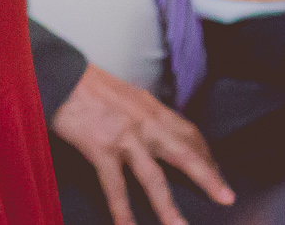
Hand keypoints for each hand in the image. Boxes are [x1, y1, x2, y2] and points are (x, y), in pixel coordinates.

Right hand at [50, 65, 234, 224]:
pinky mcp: (101, 148)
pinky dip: (122, 212)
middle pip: (184, 151)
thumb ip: (143, 114)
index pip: (188, 132)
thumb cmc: (87, 84)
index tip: (216, 171)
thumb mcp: (124, 93)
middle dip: (207, 176)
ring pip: (154, 178)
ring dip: (169, 208)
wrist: (58, 74)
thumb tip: (156, 134)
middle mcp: (144, 121)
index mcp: (150, 106)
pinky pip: (116, 188)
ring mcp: (124, 137)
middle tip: (226, 197)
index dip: (205, 153)